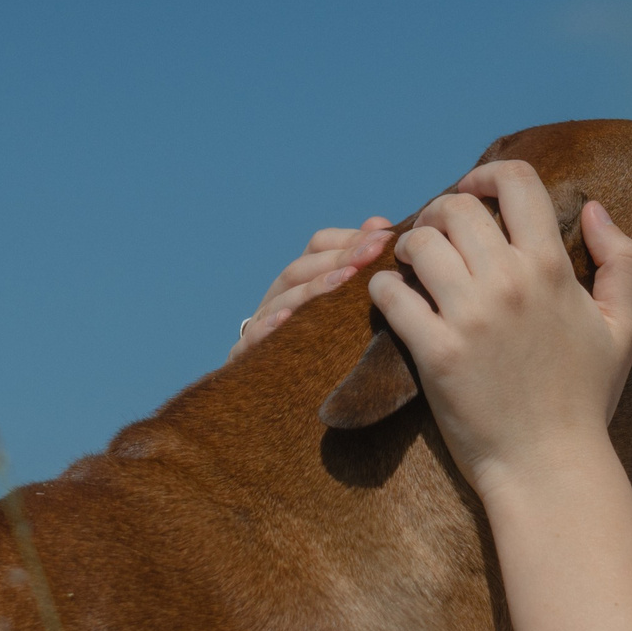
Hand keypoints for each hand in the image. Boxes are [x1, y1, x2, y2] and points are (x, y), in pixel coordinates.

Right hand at [230, 218, 394, 360]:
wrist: (297, 407)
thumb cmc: (334, 349)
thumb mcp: (354, 307)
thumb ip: (363, 265)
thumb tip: (378, 223)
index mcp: (303, 280)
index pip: (318, 246)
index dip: (349, 239)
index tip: (384, 240)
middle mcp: (279, 297)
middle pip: (302, 268)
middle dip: (340, 259)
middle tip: (373, 254)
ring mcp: (261, 325)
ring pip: (282, 299)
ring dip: (312, 288)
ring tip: (343, 280)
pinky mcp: (246, 357)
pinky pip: (251, 339)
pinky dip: (266, 328)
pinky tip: (286, 320)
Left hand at [368, 160, 631, 496]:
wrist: (551, 467)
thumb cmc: (587, 399)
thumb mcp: (624, 327)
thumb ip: (621, 260)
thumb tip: (594, 208)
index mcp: (551, 268)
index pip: (516, 182)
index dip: (487, 174)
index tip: (473, 190)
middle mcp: (509, 283)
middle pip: (456, 208)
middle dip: (438, 212)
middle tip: (434, 235)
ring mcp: (470, 317)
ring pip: (419, 244)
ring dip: (408, 246)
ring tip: (412, 265)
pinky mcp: (436, 353)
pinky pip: (392, 295)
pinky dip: (383, 289)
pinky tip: (392, 299)